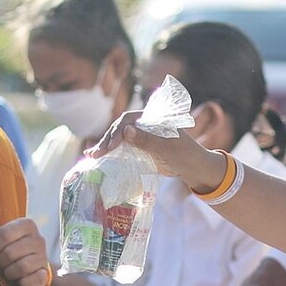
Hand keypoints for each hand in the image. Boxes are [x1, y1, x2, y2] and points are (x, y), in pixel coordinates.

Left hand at [0, 216, 48, 285]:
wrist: (25, 265)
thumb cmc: (7, 248)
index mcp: (27, 225)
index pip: (5, 235)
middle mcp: (39, 239)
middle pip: (11, 253)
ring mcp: (43, 257)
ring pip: (21, 267)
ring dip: (8, 273)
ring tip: (7, 271)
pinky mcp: (45, 275)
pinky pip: (32, 280)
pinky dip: (22, 283)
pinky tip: (19, 280)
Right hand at [91, 108, 223, 189]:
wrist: (194, 167)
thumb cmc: (185, 155)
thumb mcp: (167, 149)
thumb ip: (147, 141)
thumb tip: (126, 131)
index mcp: (152, 118)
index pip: (129, 120)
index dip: (117, 132)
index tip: (110, 147)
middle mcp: (145, 124)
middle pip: (121, 128)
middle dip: (107, 139)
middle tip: (96, 153)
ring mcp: (142, 135)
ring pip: (119, 137)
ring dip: (106, 145)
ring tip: (92, 155)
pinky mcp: (140, 147)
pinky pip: (123, 148)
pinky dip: (112, 152)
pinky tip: (100, 158)